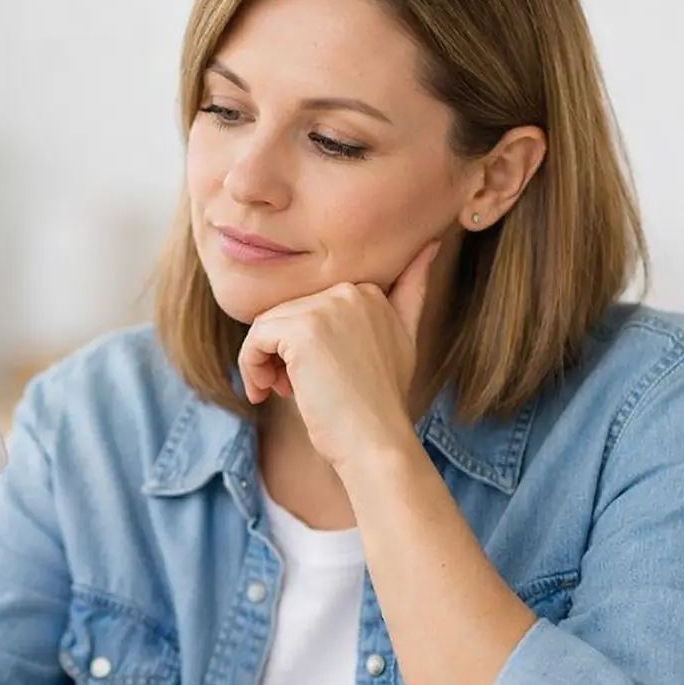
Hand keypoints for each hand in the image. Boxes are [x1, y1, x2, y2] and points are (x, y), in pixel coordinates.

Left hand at [238, 240, 438, 469]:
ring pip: (267, 324)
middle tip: (292, 389)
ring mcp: (327, 308)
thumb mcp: (404, 340)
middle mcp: (350, 291)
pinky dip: (251, 367)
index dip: (304, 344)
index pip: (309, 307)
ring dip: (263, 361)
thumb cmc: (382, 402)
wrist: (377, 443)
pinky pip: (255, 337)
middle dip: (281, 352)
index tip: (313, 377)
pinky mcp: (303, 330)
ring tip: (280, 391)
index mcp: (370, 290)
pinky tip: (265, 393)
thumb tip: (432, 241)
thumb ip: (412, 291)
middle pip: (286, 314)